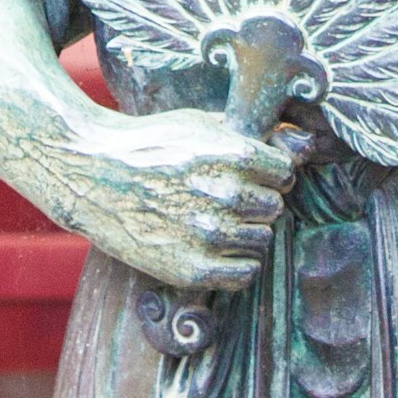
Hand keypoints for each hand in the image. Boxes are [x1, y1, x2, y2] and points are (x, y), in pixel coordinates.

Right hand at [41, 106, 296, 292]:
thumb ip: (251, 134)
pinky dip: (236, 264)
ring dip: (245, 232)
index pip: (284, 172)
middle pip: (274, 207)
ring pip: (261, 240)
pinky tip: (215, 248)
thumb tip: (304, 143)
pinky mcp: (191, 269)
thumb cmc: (151, 145)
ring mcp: (208, 234)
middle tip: (224, 198)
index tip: (248, 173)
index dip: (268, 172)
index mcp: (233, 154)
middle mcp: (226, 194)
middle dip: (256, 202)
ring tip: (214, 220)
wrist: (93, 176)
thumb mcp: (201, 123)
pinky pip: (243, 274)